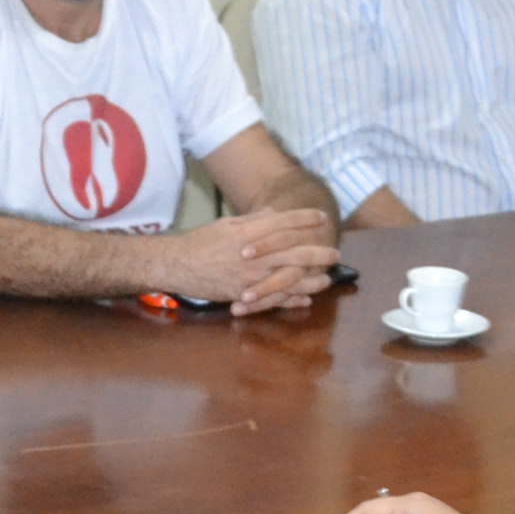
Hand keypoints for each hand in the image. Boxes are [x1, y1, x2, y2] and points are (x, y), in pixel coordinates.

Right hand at [158, 209, 340, 313]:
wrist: (178, 266)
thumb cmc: (201, 242)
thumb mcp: (228, 223)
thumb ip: (254, 220)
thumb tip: (274, 213)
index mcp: (250, 233)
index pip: (285, 223)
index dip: (306, 219)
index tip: (322, 218)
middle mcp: (255, 255)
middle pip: (296, 253)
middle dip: (320, 253)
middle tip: (336, 253)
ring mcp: (252, 277)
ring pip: (291, 279)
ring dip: (313, 279)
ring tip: (328, 278)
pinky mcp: (246, 295)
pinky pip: (276, 299)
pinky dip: (294, 300)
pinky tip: (307, 299)